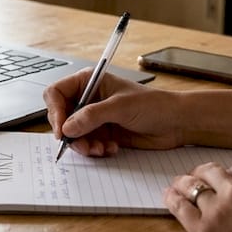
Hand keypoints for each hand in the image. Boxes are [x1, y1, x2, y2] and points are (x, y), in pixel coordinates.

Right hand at [43, 68, 182, 155]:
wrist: (175, 123)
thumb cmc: (153, 105)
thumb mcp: (120, 107)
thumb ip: (92, 116)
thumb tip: (67, 128)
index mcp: (89, 82)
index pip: (57, 93)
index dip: (55, 112)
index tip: (62, 131)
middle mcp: (88, 98)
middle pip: (62, 117)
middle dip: (70, 134)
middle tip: (82, 145)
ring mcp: (95, 117)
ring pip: (73, 134)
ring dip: (84, 145)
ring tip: (100, 149)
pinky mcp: (102, 133)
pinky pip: (87, 144)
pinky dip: (95, 149)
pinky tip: (111, 148)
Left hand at [165, 163, 231, 231]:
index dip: (230, 174)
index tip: (224, 179)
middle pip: (211, 172)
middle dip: (204, 173)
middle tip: (199, 177)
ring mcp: (216, 210)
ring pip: (192, 185)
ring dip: (184, 182)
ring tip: (178, 183)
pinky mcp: (200, 230)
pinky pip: (179, 207)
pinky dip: (172, 198)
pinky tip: (168, 196)